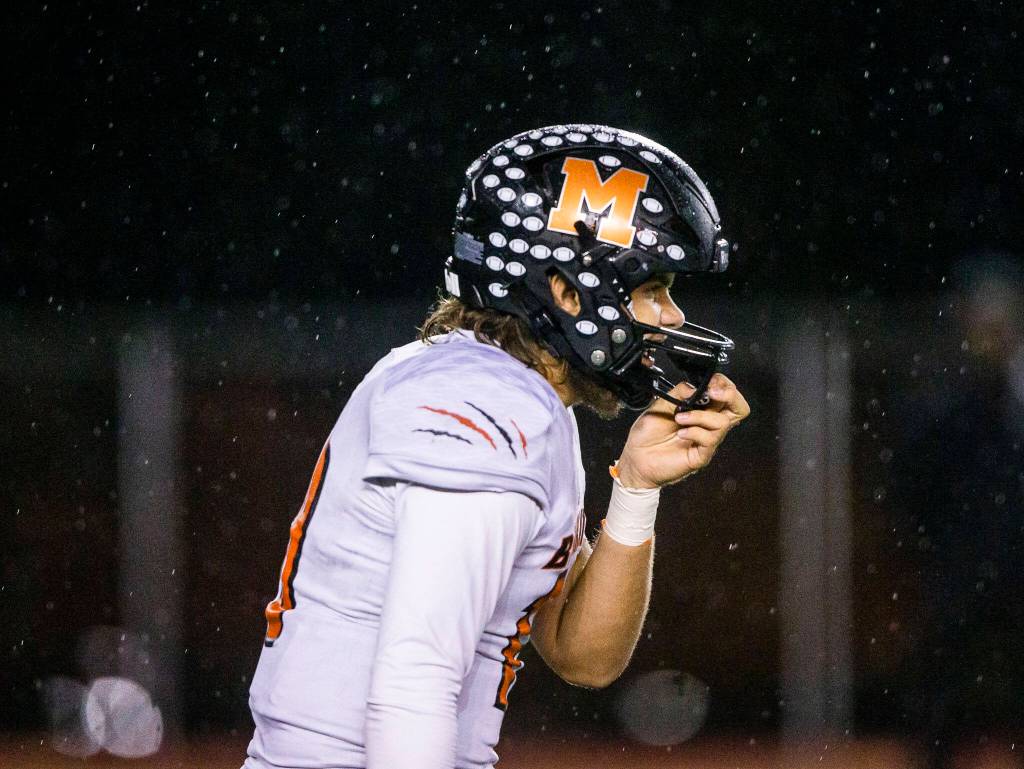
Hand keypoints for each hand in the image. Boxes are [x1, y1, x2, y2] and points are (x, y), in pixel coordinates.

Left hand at [615, 374, 749, 488]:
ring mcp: (707, 440)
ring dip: (700, 416)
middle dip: (730, 395)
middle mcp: (708, 424)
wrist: (636, 458)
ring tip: (679, 419)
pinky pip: (709, 440)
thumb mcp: (659, 405)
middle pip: (739, 409)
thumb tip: (695, 387)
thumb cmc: (648, 434)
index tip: (711, 381)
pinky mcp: (701, 455)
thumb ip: (678, 393)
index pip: (726, 395)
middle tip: (712, 392)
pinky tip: (680, 433)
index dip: (724, 384)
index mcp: (701, 409)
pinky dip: (694, 432)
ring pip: (723, 423)